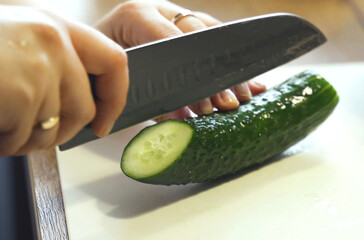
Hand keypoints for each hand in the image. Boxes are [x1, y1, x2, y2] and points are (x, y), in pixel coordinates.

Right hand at [0, 6, 127, 155]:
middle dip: (61, 133)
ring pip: (53, 130)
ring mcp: (40, 66)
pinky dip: (2, 142)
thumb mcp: (16, 45)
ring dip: (24, 139)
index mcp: (55, 26)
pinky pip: (23, 138)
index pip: (114, 61)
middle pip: (84, 109)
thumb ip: (54, 67)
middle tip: (30, 134)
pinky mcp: (22, 92)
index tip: (104, 121)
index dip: (116, 97)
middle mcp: (53, 40)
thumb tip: (86, 109)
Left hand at [96, 0, 265, 119]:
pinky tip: (250, 79)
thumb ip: (149, 98)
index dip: (192, 73)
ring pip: (212, 37)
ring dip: (227, 71)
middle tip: (227, 104)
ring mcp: (174, 16)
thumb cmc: (100, 65)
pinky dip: (230, 63)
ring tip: (243, 96)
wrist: (93, 48)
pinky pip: (213, 40)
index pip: (173, 40)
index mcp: (135, 15)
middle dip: (214, 77)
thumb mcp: (115, 80)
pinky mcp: (184, 27)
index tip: (206, 102)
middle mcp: (160, 11)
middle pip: (199, 38)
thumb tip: (186, 119)